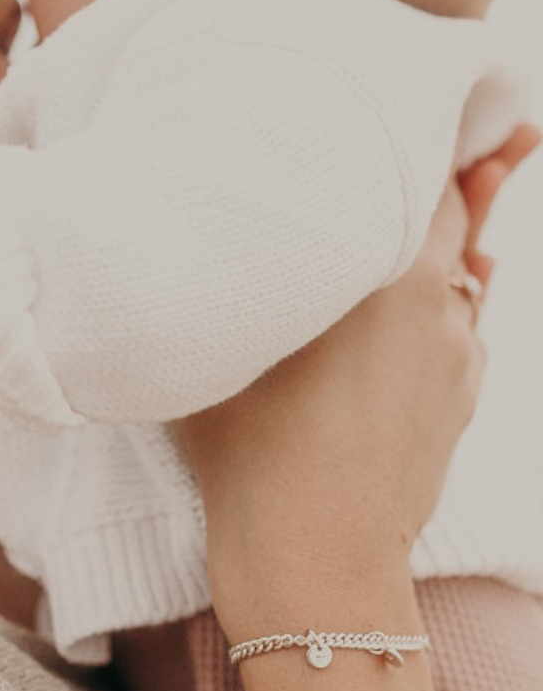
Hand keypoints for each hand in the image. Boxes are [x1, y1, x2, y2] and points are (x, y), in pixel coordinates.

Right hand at [176, 127, 539, 648]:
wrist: (314, 561)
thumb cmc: (252, 457)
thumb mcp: (227, 352)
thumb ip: (240, 277)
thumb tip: (232, 235)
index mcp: (382, 270)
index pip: (420, 169)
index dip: (403, 142)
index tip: (378, 129)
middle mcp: (437, 301)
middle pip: (451, 215)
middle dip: (424, 195)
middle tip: (395, 188)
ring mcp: (459, 353)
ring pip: (457, 275)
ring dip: (427, 258)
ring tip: (377, 268)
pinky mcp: (463, 398)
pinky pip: (458, 329)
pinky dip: (434, 316)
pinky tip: (390, 336)